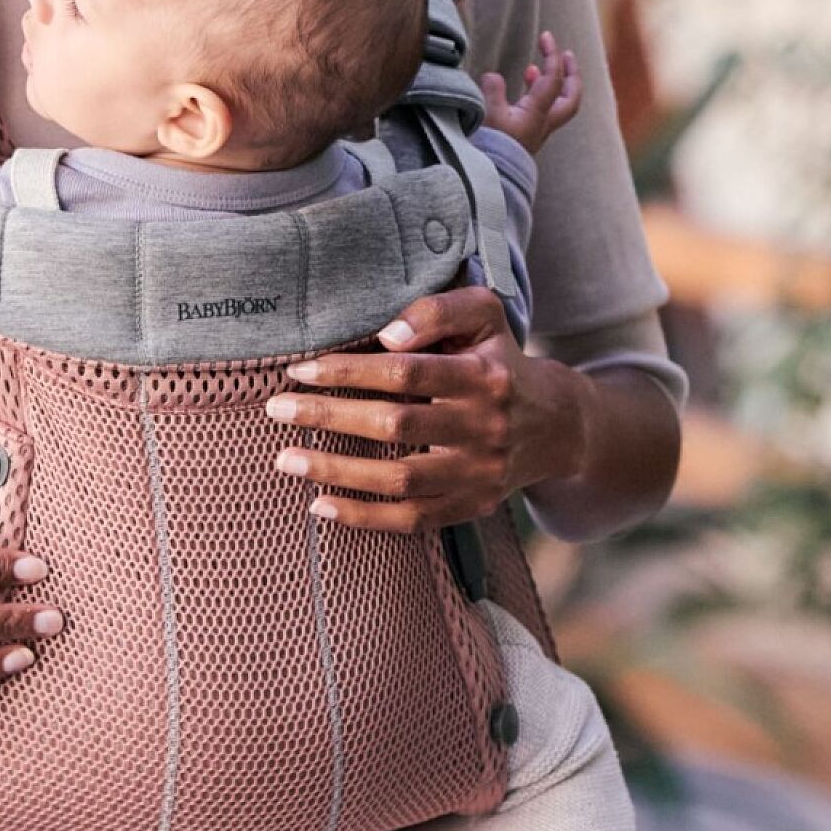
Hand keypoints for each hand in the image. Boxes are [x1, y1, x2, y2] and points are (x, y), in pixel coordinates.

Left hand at [264, 286, 585, 532]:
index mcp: (483, 376)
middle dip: (329, 416)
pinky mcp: (472, 506)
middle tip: (276, 409)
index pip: (406, 373)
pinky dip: (364, 518)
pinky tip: (319, 506)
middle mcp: (485, 428)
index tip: (299, 370)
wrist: (554, 424)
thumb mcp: (483, 316)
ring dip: (337, 471)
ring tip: (285, 459)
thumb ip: (437, 310)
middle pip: (397, 425)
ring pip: (401, 479)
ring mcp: (479, 474)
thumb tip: (385, 335)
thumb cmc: (496, 359)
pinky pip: (413, 520)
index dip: (349, 371)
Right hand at [480, 31, 581, 155]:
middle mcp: (542, 124)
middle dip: (570, 74)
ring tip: (531, 69)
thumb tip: (493, 77)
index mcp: (538, 115)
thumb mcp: (487, 116)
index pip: (553, 80)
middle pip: (570, 98)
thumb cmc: (490, 150)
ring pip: (555, 106)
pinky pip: (537, 113)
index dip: (552, 56)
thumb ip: (492, 90)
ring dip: (550, 85)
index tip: (547, 36)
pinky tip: (517, 91)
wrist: (489, 183)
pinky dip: (533, 97)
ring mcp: (534, 133)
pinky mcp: (523, 140)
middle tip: (565, 55)